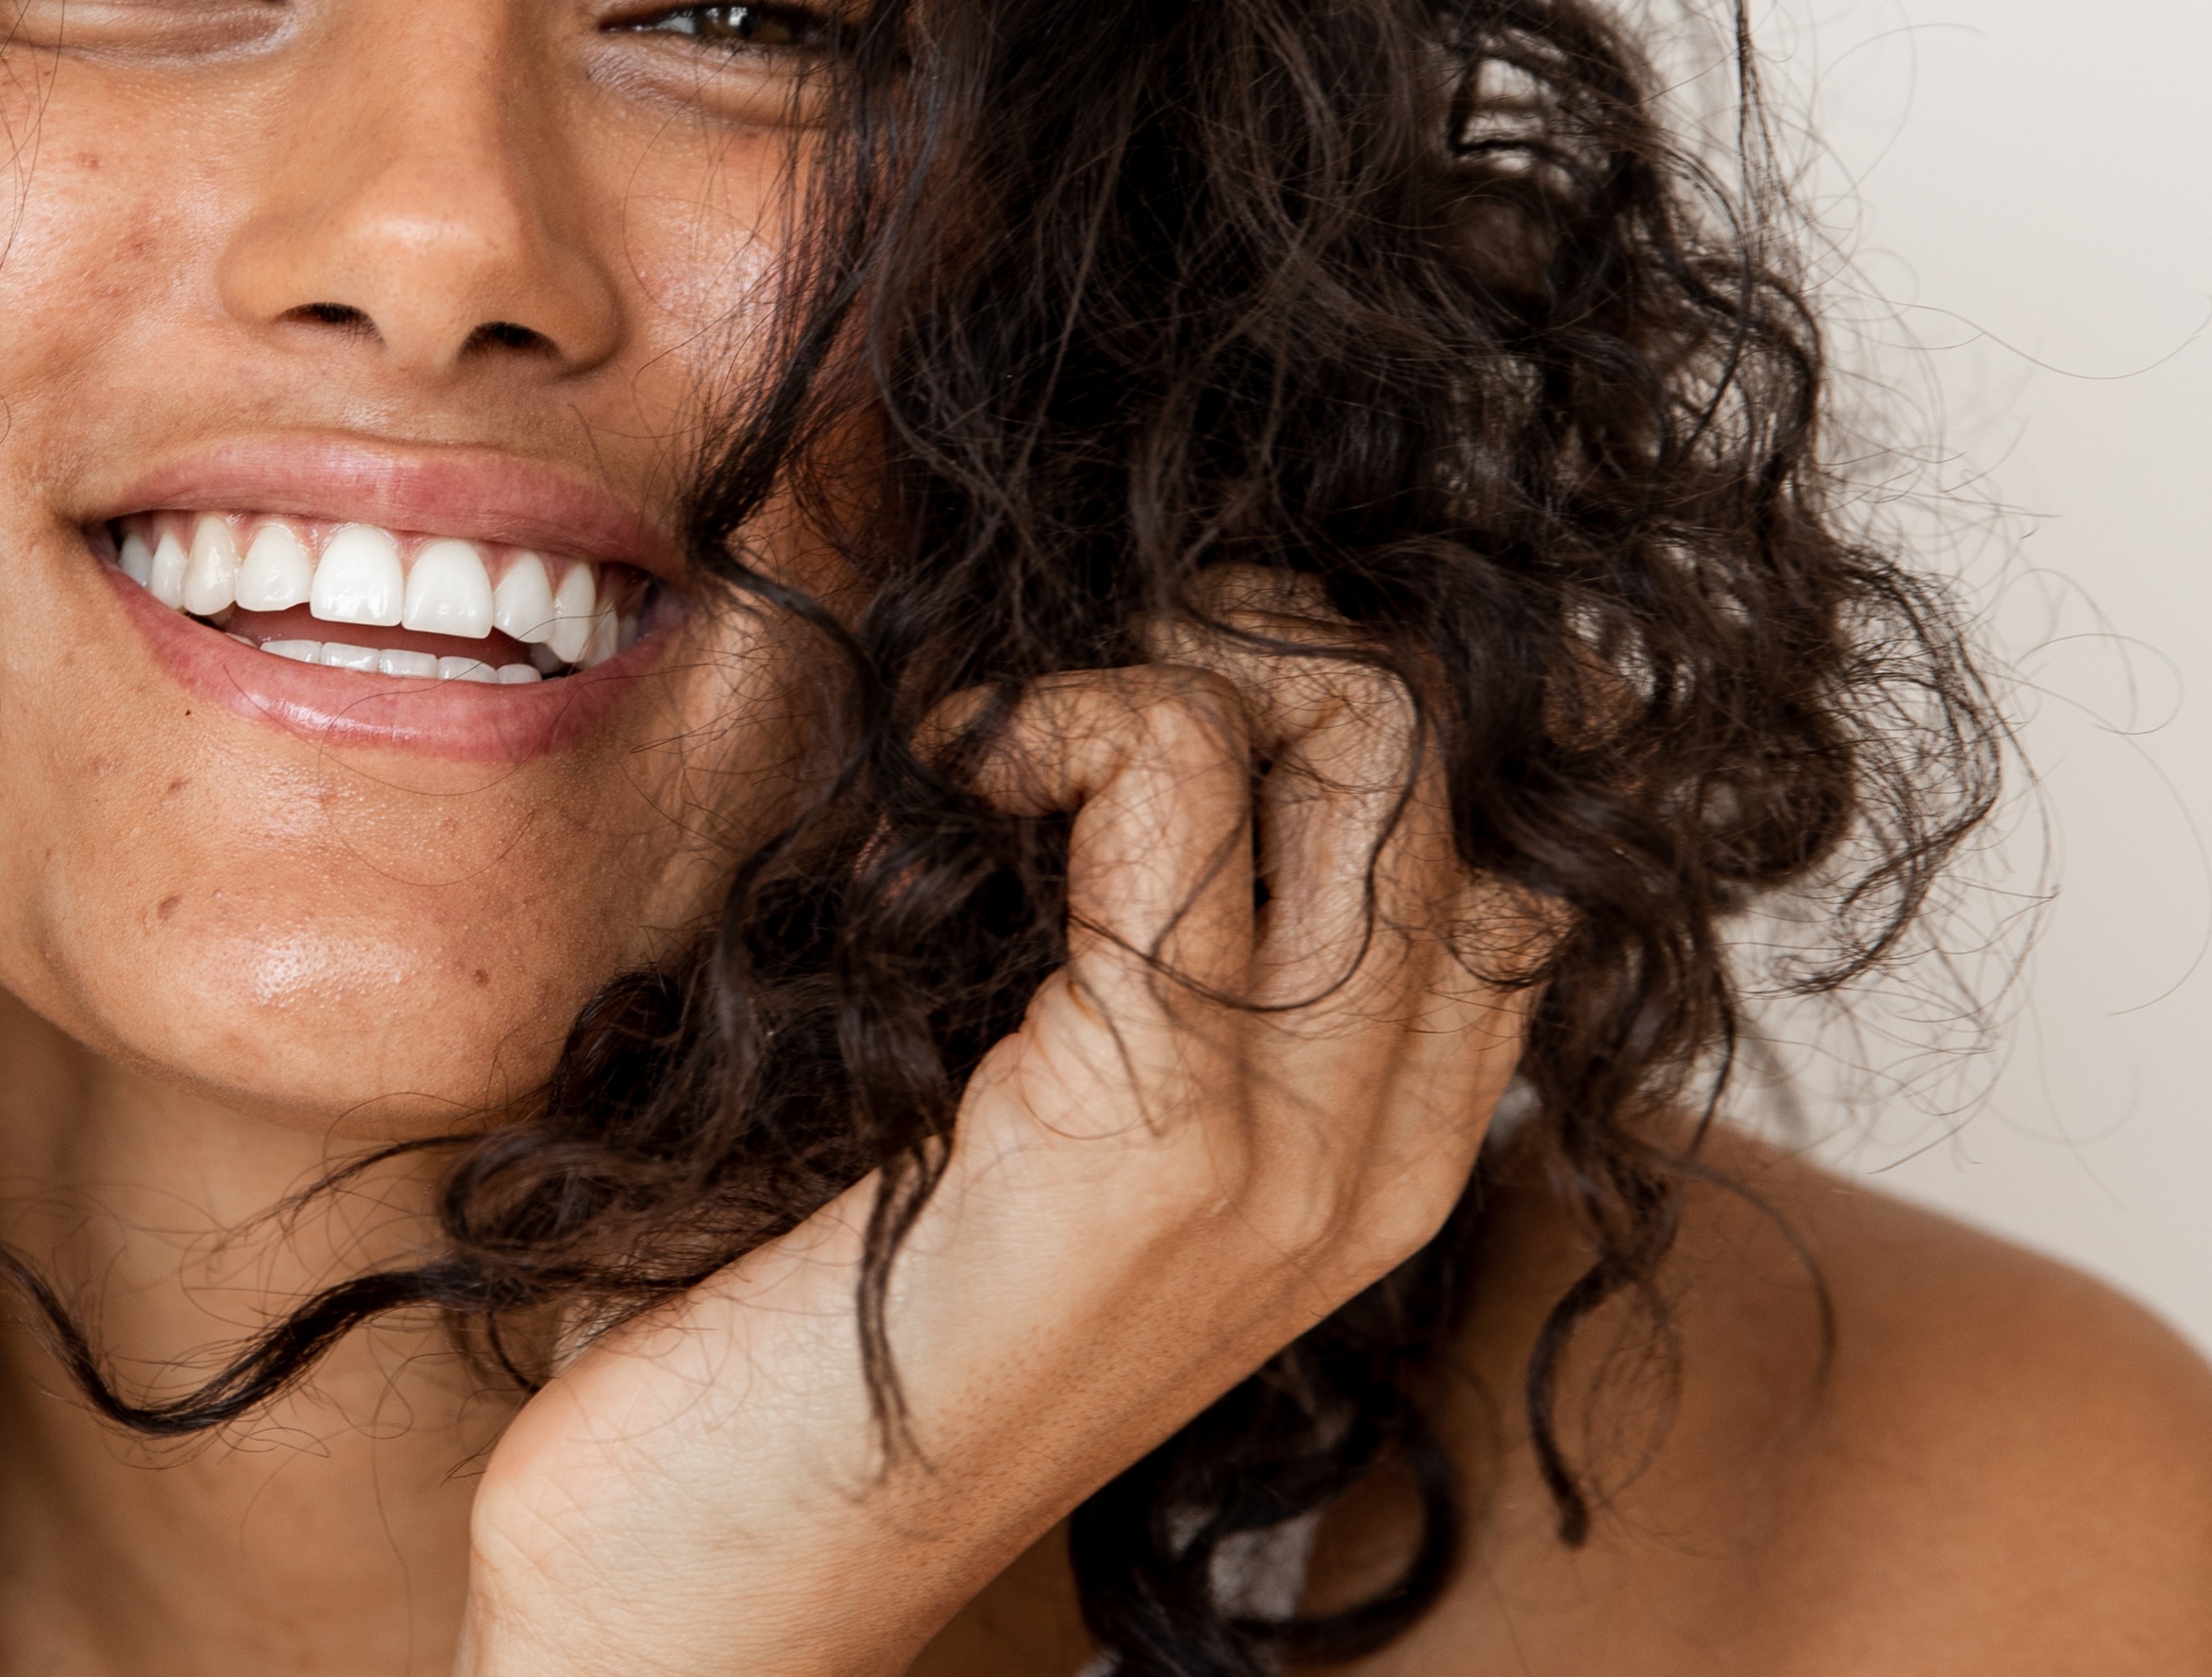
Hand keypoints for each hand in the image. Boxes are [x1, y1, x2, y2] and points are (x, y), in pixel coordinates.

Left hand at [456, 604, 1542, 1675]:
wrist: (707, 1593)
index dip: (1360, 695)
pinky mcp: (1141, 1130)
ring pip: (1360, 738)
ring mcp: (1282, 1153)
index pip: (1503, 836)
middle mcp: (1375, 1160)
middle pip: (1450, 754)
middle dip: (1278, 630)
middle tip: (1091, 656)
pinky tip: (958, 766)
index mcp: (1375, 1164)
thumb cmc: (827, 1336)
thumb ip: (1121, 981)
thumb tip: (1102, 728)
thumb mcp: (1019, 1137)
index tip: (1174, 674)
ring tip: (1019, 715)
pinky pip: (1175, 783)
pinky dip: (1067, 711)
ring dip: (1183, 650)